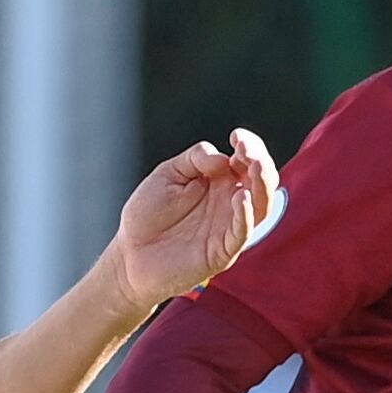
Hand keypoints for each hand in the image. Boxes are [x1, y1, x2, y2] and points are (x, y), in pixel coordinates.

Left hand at [101, 129, 278, 314]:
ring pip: (261, 206)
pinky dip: (245, 215)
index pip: (248, 162)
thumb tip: (223, 158)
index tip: (237, 136)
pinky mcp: (221, 252)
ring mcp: (227, 228)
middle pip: (261, 181)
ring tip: (254, 165)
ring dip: (262, 184)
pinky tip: (240, 196)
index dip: (249, 146)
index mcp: (219, 183)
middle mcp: (228, 204)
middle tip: (247, 148)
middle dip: (260, 161)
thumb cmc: (147, 217)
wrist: (129, 256)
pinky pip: (241, 234)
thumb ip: (195, 158)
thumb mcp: (168, 174)